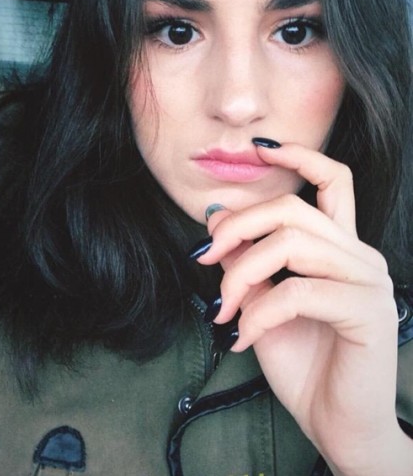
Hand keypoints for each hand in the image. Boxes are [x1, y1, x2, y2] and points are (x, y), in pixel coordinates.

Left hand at [197, 143, 412, 475]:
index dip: (299, 156)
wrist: (338, 426)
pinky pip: (298, 292)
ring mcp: (367, 281)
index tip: (259, 148)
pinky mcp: (366, 311)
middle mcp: (359, 255)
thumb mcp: (261, 304)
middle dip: (239, 226)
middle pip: (294, 210)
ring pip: (293, 243)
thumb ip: (246, 262)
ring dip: (241, 273)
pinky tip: (241, 339)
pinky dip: (258, 313)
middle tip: (205, 254)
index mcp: (340, 247)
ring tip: (223, 308)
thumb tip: (216, 217)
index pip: (333, 181)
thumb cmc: (304, 364)